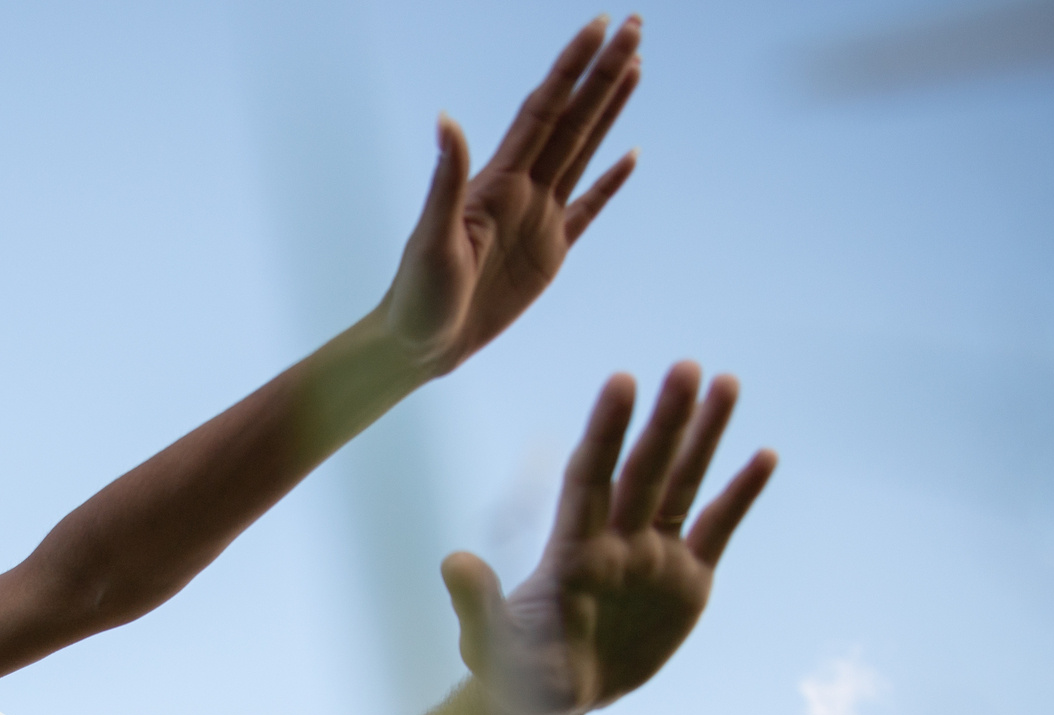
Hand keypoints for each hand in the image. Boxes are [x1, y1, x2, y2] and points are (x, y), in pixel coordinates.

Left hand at [380, 17, 642, 376]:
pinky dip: (611, 182)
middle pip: (573, 118)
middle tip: (635, 24)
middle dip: (604, 72)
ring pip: (584, 151)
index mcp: (498, 182)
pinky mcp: (550, 252)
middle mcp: (522, 190)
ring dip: (609, 110)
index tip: (599, 25)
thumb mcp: (432, 236)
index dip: (572, 67)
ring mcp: (539, 218)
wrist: (420, 344)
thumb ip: (448, 179)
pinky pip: (589, 208)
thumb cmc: (417, 295)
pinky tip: (631, 155)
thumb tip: (446, 119)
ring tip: (636, 67)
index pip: (543, 109)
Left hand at [444, 363, 776, 714]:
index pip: (590, 477)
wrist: (554, 696)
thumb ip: (477, 604)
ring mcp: (654, 556)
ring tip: (726, 382)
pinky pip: (717, 529)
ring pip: (684, 484)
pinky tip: (764, 454)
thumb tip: (453, 562)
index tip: (621, 382)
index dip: (606, 432)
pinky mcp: (688, 582)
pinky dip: (740, 494)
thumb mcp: (490, 645)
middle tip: (685, 367)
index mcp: (572, 549)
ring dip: (704, 436)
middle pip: (644, 470)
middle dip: (665, 421)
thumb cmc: (515, 670)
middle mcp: (616, 540)